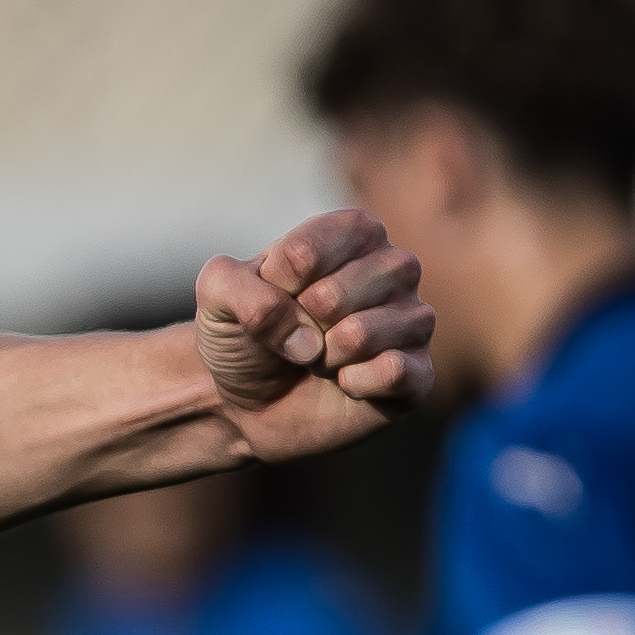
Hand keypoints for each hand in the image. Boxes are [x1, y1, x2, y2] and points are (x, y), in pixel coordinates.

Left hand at [194, 212, 431, 462]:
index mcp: (354, 232)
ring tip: (321, 357)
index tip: (274, 295)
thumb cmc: (244, 335)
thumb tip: (303, 336)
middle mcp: (395, 267)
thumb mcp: (215, 296)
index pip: (304, 253)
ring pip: (363, 334)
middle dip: (297, 327)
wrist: (250, 402)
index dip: (273, 287)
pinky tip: (346, 382)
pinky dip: (352, 383)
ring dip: (322, 358)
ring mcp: (413, 318)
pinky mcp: (419, 371)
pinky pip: (393, 371)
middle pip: (334, 296)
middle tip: (300, 334)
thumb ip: (236, 287)